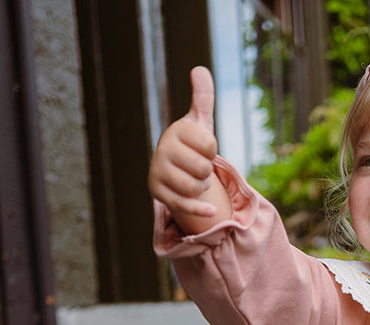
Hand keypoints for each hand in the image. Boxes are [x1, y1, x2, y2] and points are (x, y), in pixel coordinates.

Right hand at [148, 66, 231, 231]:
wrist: (174, 168)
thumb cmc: (192, 144)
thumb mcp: (200, 122)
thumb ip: (203, 97)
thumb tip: (199, 69)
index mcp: (176, 129)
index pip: (210, 145)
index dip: (213, 151)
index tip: (204, 148)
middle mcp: (162, 147)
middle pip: (202, 169)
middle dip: (207, 172)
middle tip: (198, 167)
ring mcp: (158, 170)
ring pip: (194, 187)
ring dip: (202, 188)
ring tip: (195, 180)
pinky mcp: (157, 192)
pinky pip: (183, 204)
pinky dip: (200, 210)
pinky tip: (212, 212)